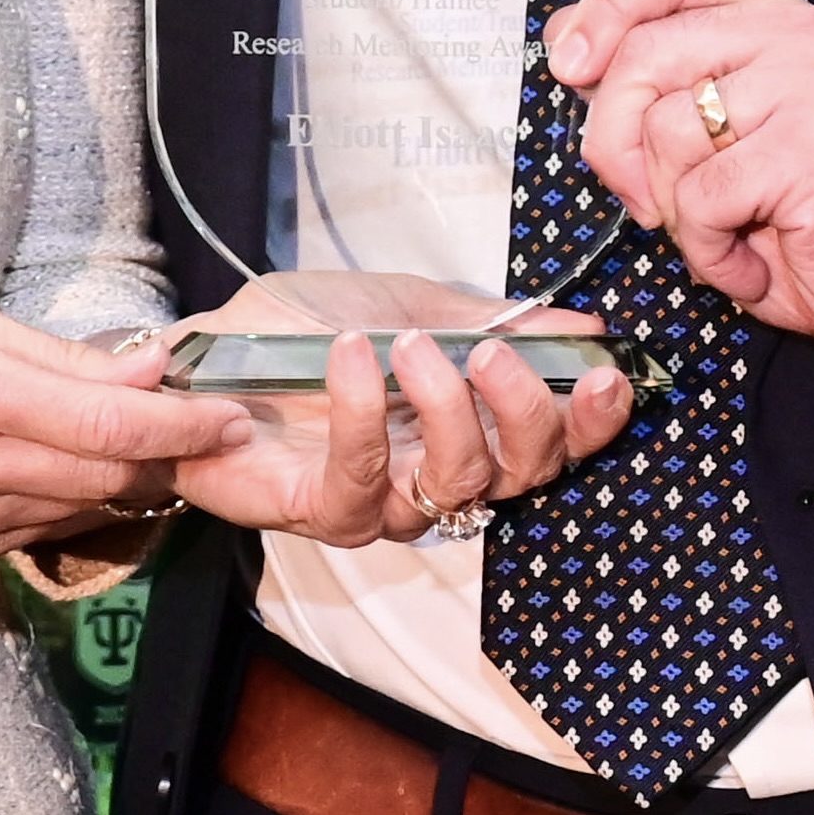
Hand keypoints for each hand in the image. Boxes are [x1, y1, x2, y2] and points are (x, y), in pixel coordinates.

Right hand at [0, 301, 249, 567]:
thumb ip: (57, 354)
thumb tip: (149, 365)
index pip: (107, 419)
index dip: (182, 422)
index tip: (229, 412)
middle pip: (109, 471)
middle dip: (173, 452)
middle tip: (213, 425)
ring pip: (83, 505)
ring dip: (129, 476)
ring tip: (151, 438)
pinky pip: (40, 528)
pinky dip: (73, 497)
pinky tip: (73, 465)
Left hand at [159, 275, 630, 546]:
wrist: (206, 346)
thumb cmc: (304, 330)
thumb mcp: (408, 302)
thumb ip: (490, 318)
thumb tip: (584, 324)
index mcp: (466, 426)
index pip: (550, 444)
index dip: (588, 421)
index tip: (607, 372)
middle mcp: (433, 475)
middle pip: (519, 475)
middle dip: (526, 414)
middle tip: (498, 353)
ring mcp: (378, 501)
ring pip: (453, 486)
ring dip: (447, 409)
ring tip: (414, 347)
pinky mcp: (317, 511)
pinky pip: (362, 481)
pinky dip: (364, 413)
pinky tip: (354, 356)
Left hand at [550, 0, 813, 389]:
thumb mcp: (729, 142)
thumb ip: (666, 87)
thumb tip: (569, 40)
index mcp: (782, 22)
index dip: (610, 1)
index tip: (573, 62)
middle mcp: (805, 36)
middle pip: (645, 52)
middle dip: (614, 141)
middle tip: (644, 200)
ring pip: (665, 129)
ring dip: (673, 209)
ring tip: (726, 237)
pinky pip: (701, 194)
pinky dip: (707, 250)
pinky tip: (752, 266)